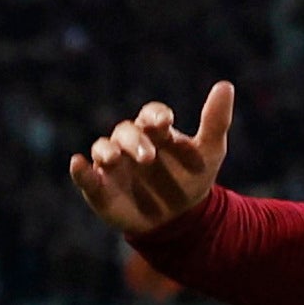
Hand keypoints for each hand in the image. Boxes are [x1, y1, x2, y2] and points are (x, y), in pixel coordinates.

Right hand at [69, 81, 233, 233]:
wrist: (181, 219)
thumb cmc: (192, 179)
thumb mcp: (210, 152)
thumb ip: (215, 121)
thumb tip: (225, 85)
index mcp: (156, 131)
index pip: (151, 115)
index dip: (155, 116)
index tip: (164, 122)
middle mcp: (131, 143)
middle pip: (127, 132)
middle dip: (136, 141)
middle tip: (149, 157)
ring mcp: (113, 164)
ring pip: (102, 148)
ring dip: (107, 151)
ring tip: (114, 158)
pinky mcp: (100, 187)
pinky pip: (86, 176)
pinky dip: (80, 170)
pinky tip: (77, 164)